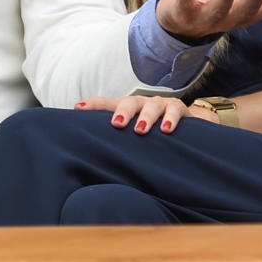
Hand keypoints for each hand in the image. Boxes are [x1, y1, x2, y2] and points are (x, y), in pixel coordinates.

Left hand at [75, 95, 191, 134]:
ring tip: (141, 130)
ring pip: (151, 106)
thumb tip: (92, 159)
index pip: (106, 104)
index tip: (78, 109)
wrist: (184, 127)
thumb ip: (116, 143)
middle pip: (129, 103)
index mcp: (125, 109)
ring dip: (145, 117)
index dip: (93, 105)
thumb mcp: (132, 136)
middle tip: (117, 123)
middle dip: (122, 112)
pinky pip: (173, 110)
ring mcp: (159, 104)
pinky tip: (167, 130)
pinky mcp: (177, 107)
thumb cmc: (151, 133)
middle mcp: (140, 103)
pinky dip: (170, 119)